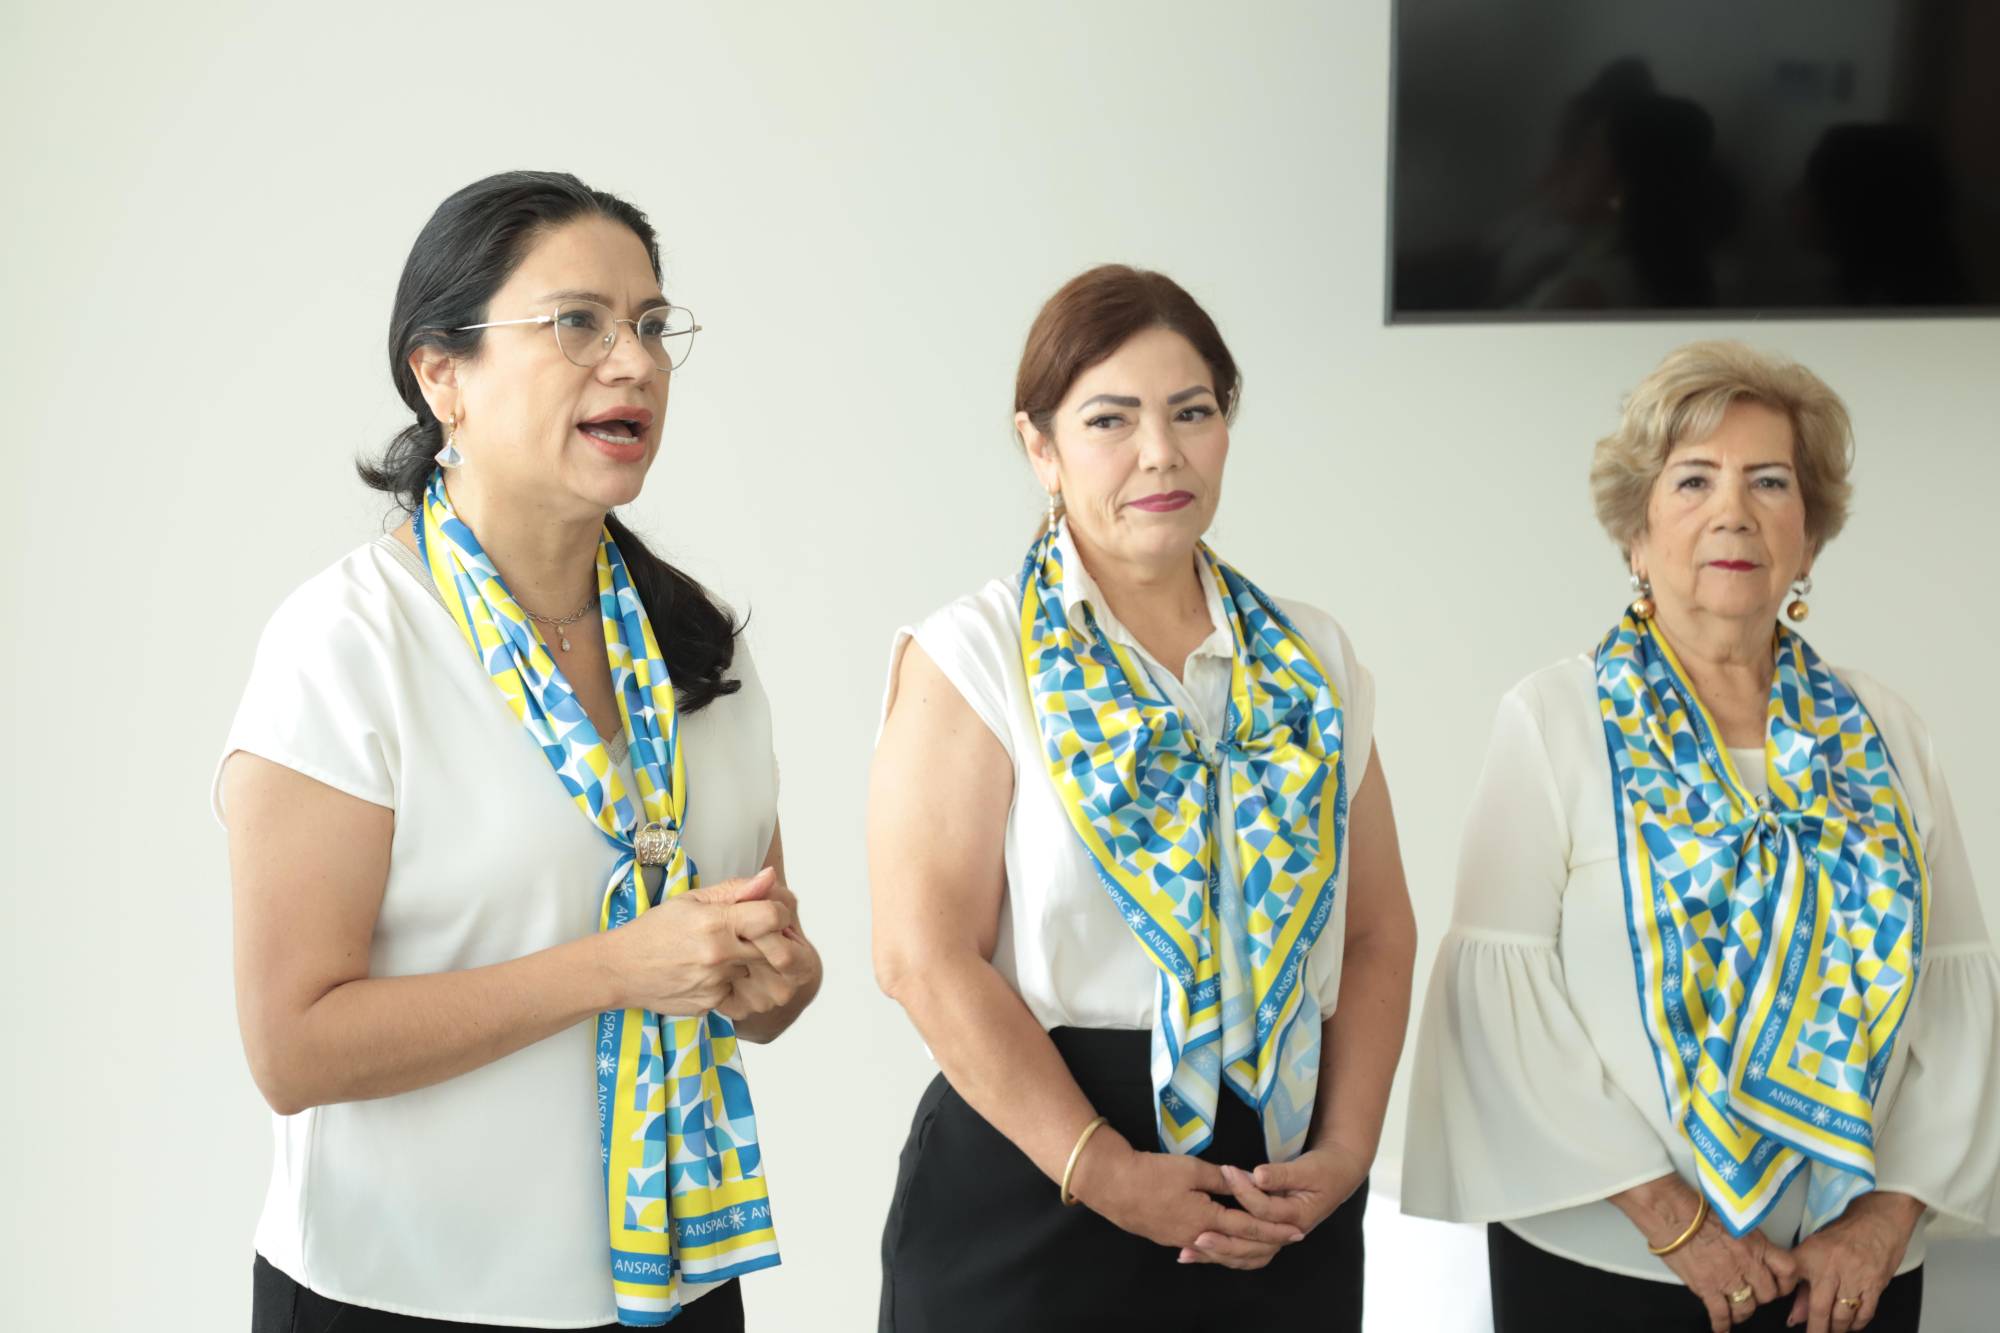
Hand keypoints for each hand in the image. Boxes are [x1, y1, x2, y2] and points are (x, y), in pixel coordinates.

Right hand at [597, 867, 795, 1014]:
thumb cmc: (655, 929)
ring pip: (755, 971)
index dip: (777, 914)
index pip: (773, 917)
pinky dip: (729, 983)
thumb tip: (770, 876)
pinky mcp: (711, 1005)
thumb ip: (735, 890)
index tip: (767, 914)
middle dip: (767, 941)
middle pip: (773, 949)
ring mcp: (716, 984)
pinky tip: (706, 973)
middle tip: (750, 935)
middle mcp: (719, 956)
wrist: (620, 969)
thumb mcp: (692, 900)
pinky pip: (737, 991)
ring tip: (720, 954)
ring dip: (747, 963)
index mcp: (715, 923)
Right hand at [1067, 1129, 1301, 1265]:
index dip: (1275, 1228)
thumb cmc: (1152, 1173)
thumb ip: (1222, 1178)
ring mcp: (1181, 1240)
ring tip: (1264, 1245)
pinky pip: (1204, 1249)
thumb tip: (1245, 1180)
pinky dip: (1221, 1249)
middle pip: (1240, 1247)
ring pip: (1222, 1251)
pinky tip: (1225, 1247)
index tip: (1297, 1230)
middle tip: (1291, 1239)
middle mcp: (1197, 1236)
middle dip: (1268, 1242)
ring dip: (1245, 1249)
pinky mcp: (1168, 1237)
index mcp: (1206, 1219)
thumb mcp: (1191, 1168)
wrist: (1112, 1185)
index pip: (1250, 1227)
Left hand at [1173, 1143, 1369, 1268]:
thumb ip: (1282, 1173)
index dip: (1244, 1191)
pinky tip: (1199, 1252)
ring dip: (1217, 1255)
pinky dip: (1223, 1255)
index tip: (1226, 1171)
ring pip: (1246, 1256)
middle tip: (1196, 1235)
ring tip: (1188, 1251)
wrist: (1337, 1176)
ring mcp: (1277, 1239)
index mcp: (1297, 1217)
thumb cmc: (1323, 1170)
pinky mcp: (1268, 1237)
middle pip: (1252, 1246)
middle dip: (1222, 1241)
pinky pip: (1245, 1253)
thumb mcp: (1307, 1168)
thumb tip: (1258, 1175)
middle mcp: (1286, 1234)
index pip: (1264, 1210)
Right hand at [1612, 1176, 1798, 1330]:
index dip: (1787, 1280)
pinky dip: (1722, 1324)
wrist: (1672, 1214)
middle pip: (1768, 1293)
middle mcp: (1747, 1264)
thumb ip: (1747, 1238)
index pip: (1787, 1270)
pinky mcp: (1707, 1288)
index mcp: (1756, 1244)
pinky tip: (1721, 1328)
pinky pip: (1720, 1313)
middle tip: (1755, 1293)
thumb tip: (1748, 1247)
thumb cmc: (1697, 1210)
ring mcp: (1727, 1279)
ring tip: (1738, 1310)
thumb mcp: (1733, 1219)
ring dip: (1744, 1311)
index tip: (1781, 1283)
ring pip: (1747, 1307)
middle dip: (1763, 1296)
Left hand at [1784, 1192, 1921, 1332]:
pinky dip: (1857, 1323)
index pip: (1791, 1282)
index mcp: (1810, 1255)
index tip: (1791, 1320)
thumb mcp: (1815, 1250)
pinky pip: (1865, 1312)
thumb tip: (1794, 1317)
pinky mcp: (1875, 1284)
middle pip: (1819, 1308)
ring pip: (1842, 1315)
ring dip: (1836, 1329)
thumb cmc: (1844, 1233)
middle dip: (1816, 1329)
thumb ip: (1803, 1284)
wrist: (1879, 1220)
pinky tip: (1851, 1326)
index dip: (1789, 1303)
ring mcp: (1854, 1276)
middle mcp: (1831, 1267)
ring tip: (1832, 1331)